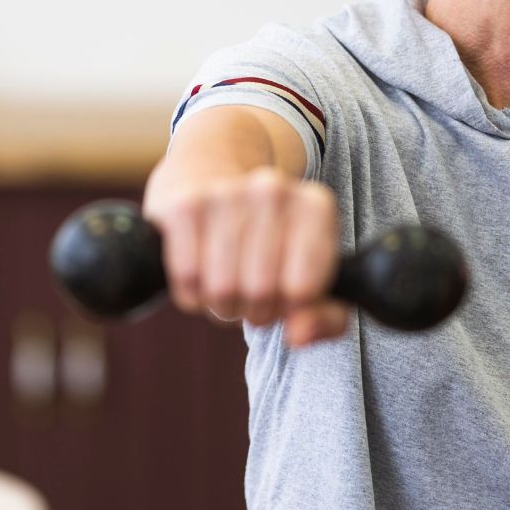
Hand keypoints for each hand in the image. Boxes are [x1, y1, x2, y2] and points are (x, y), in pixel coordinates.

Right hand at [143, 165, 348, 346]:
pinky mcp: (184, 206)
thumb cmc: (267, 240)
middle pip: (261, 293)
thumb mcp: (313, 275)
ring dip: (221, 304)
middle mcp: (273, 190)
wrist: (209, 174)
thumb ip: (326, 317)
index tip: (284, 293)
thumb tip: (298, 335)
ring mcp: (226, 194)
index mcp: (315, 206)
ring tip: (226, 283)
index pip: (304, 291)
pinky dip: (192, 293)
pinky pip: (188, 279)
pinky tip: (201, 273)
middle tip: (251, 292)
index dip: (290, 308)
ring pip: (222, 290)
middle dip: (253, 309)